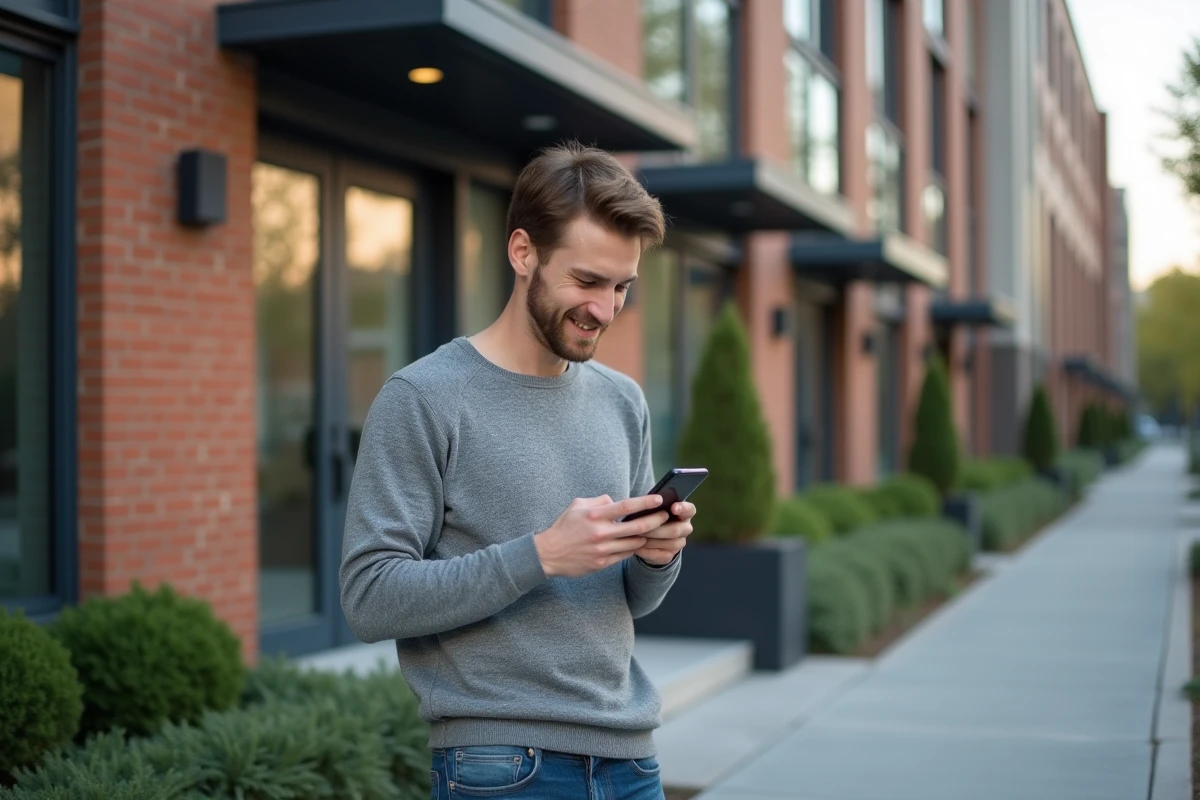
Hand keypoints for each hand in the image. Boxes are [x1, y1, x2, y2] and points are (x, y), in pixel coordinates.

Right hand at [534, 495, 668, 577]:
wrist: (548, 554)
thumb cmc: (563, 527)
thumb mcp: (577, 506)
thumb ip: (598, 502)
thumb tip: (615, 501)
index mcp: (594, 516)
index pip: (625, 507)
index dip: (645, 503)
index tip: (659, 500)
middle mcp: (600, 533)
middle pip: (636, 527)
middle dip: (655, 521)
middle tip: (666, 516)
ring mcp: (602, 549)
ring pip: (634, 543)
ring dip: (647, 536)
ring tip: (657, 530)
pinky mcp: (602, 563)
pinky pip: (625, 555)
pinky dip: (634, 548)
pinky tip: (640, 543)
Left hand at [635, 501, 694, 565]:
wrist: (651, 537)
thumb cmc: (653, 516)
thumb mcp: (655, 508)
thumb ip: (655, 506)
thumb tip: (645, 503)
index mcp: (684, 513)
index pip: (689, 510)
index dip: (683, 509)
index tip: (674, 508)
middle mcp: (685, 529)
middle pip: (676, 530)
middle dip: (657, 528)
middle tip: (641, 526)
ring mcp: (679, 544)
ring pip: (668, 544)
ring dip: (651, 540)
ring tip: (635, 535)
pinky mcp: (669, 555)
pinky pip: (659, 555)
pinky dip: (646, 550)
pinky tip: (636, 546)